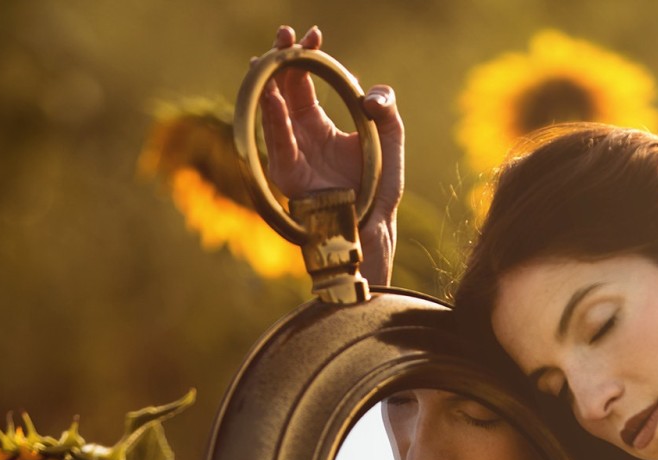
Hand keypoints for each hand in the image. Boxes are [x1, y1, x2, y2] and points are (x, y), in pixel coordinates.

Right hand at [256, 25, 403, 284]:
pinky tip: (271, 95)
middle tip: (284, 35)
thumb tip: (367, 94)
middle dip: (281, 60)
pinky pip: (277, 142)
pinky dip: (272, 119)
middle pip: (282, 89)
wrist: (372, 225)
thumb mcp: (390, 136)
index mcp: (319, 125)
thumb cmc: (380, 185)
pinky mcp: (286, 175)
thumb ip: (387, 106)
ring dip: (267, 83)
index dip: (307, 57)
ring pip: (272, 111)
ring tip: (267, 58)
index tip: (313, 35)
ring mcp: (290, 153)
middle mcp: (299, 135)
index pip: (306, 82)